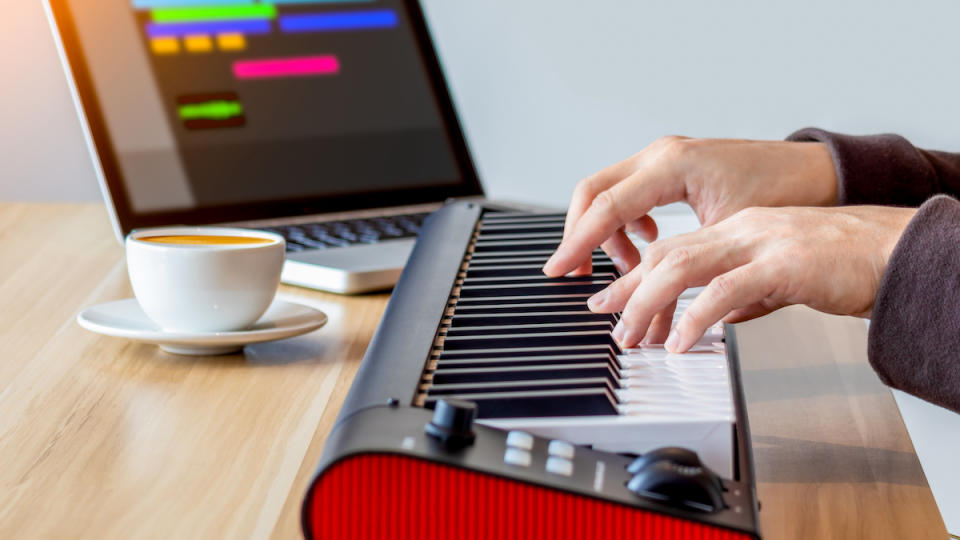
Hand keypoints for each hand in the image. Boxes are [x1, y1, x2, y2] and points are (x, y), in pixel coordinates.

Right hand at [543, 136, 838, 276]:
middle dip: (580, 236)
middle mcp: (663, 155)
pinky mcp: (672, 167)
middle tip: (577, 272)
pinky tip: (649, 243)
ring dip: (608, 234)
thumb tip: (654, 295)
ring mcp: (665, 157)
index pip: (606, 207)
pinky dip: (628, 223)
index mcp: (673, 166)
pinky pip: (630, 193)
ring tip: (630, 267)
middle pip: (593, 193)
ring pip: (608, 193)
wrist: (819, 172)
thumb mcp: (732, 231)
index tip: (558, 270)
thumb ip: (686, 259)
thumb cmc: (788, 194)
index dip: (577, 242)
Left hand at [584, 205, 915, 350]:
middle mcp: (742, 230)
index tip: (610, 302)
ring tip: (632, 337)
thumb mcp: (779, 279)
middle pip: (666, 254)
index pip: (672, 248)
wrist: (897, 250)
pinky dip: (694, 317)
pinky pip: (725, 290)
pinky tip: (679, 341)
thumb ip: (742, 295)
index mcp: (738, 230)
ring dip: (648, 304)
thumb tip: (711, 320)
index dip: (635, 276)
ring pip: (683, 267)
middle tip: (608, 322)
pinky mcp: (784, 264)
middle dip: (629, 290)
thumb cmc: (844, 265)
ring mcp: (761, 243)